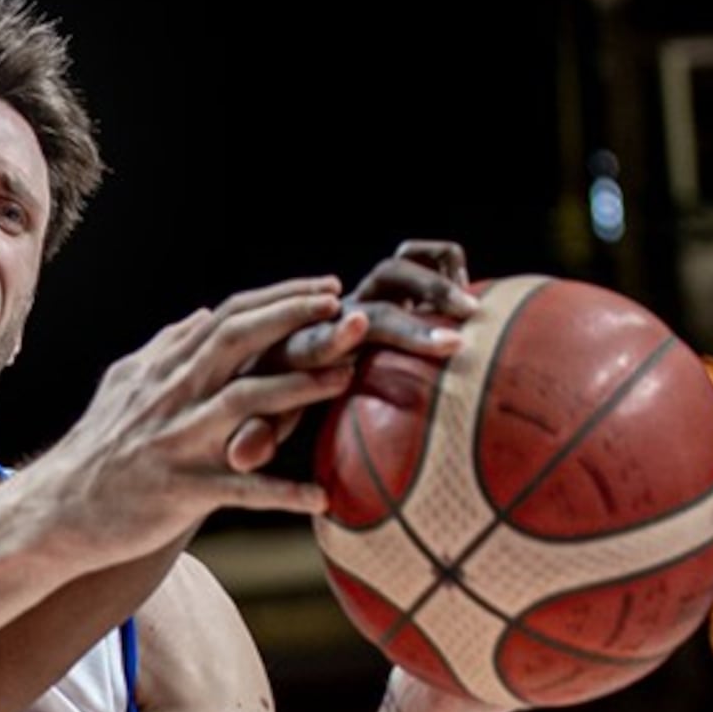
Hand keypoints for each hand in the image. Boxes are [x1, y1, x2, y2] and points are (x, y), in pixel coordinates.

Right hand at [28, 276, 354, 558]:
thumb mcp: (124, 386)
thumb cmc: (95, 450)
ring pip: (244, 404)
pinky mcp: (180, 489)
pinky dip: (282, 493)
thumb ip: (166, 349)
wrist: (55, 510)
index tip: (325, 288)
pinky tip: (322, 498)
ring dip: (300, 388)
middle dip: (295, 320)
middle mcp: (171, 397)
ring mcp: (177, 442)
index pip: (227, 317)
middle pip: (237, 342)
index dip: (280, 299)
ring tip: (347, 379)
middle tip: (346, 312)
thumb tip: (202, 315)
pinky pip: (240, 490)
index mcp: (164, 370)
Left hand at [235, 240, 480, 467]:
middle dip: (410, 327)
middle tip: (454, 346)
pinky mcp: (394, 287)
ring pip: (397, 269)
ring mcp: (368, 296)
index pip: (309, 343)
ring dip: (432, 284)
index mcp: (296, 348)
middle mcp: (333, 316)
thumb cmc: (275, 398)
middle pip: (372, 310)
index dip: (330, 340)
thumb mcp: (265, 419)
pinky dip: (443, 259)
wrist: (281, 360)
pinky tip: (465, 282)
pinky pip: (421, 255)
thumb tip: (239, 456)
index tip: (358, 333)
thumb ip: (259, 433)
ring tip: (472, 312)